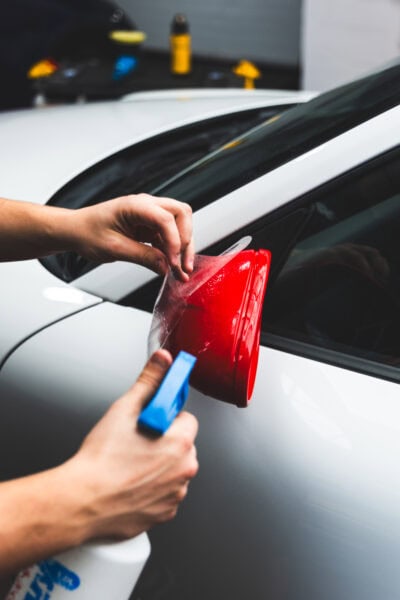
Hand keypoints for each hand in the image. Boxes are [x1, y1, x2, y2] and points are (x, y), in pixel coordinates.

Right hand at [67, 349, 198, 540]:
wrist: (81, 501)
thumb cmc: (101, 460)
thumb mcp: (124, 409)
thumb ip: (149, 381)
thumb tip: (162, 361)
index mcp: (180, 441)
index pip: (186, 419)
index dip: (166, 417)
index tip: (152, 419)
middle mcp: (185, 468)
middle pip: (182, 445)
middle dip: (164, 441)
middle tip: (137, 441)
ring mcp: (176, 493)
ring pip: (173, 470)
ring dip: (159, 466)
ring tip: (131, 464)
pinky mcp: (164, 513)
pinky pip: (165, 494)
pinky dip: (152, 489)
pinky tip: (131, 484)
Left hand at [71, 194, 193, 280]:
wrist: (75, 231)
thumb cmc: (87, 232)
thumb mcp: (115, 249)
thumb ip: (143, 257)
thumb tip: (165, 267)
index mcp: (135, 205)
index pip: (166, 219)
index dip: (174, 242)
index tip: (174, 263)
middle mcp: (146, 205)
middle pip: (181, 214)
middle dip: (186, 239)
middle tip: (183, 264)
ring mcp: (149, 214)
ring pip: (179, 224)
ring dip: (183, 246)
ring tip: (180, 269)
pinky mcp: (149, 225)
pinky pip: (169, 235)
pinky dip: (173, 250)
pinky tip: (171, 266)